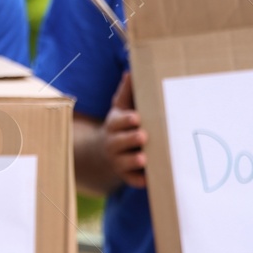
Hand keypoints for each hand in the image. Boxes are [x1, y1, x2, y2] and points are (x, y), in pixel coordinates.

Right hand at [102, 71, 146, 188]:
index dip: (126, 120)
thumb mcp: (120, 108)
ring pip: (123, 162)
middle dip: (130, 139)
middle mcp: (113, 143)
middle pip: (119, 142)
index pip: (118, 122)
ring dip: (133, 161)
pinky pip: (130, 180)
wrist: (105, 152)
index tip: (136, 117)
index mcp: (113, 125)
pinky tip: (147, 180)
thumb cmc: (120, 125)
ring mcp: (118, 160)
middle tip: (143, 136)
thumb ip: (127, 92)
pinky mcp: (125, 175)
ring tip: (143, 159)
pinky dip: (137, 180)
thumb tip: (131, 71)